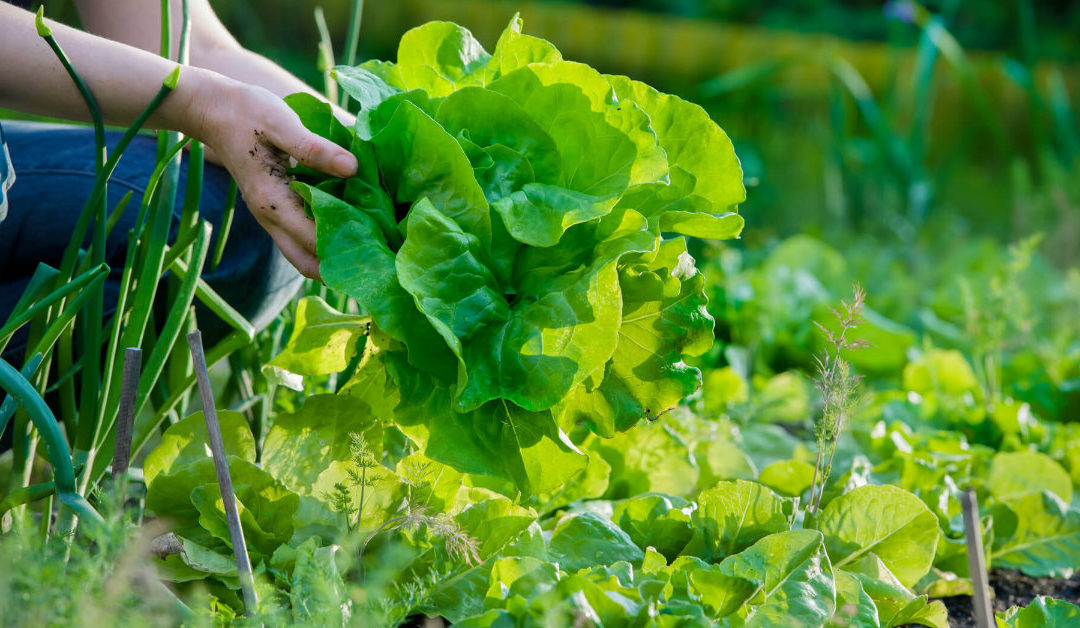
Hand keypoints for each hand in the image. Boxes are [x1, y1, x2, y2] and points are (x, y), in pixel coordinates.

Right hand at [188, 75, 356, 278]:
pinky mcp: (275, 209)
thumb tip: (353, 168)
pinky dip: (322, 240)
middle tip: (376, 259)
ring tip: (368, 247)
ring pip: (303, 254)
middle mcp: (270, 218)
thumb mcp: (281, 123)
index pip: (313, 241)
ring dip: (331, 256)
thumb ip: (315, 149)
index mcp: (272, 202)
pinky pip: (300, 237)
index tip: (378, 246)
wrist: (214, 110)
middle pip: (307, 263)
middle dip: (339, 268)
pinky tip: (350, 225)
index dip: (346, 247)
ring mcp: (271, 217)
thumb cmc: (247, 113)